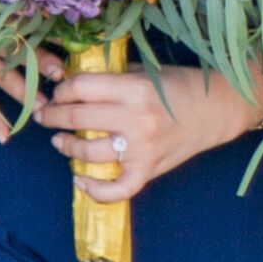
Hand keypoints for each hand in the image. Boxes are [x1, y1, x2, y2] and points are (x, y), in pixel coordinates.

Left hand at [37, 58, 238, 200]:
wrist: (217, 109)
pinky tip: (79, 180)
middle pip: (78, 118)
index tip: (57, 93)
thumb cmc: (179, 86)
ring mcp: (142, 147)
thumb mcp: (145, 71)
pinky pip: (117, 189)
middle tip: (45, 115)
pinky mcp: (149, 170)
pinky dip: (94, 190)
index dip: (61, 91)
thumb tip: (72, 81)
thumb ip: (112, 77)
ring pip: (88, 151)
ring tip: (59, 140)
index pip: (81, 88)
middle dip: (53, 116)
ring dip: (66, 146)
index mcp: (134, 88)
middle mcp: (136, 118)